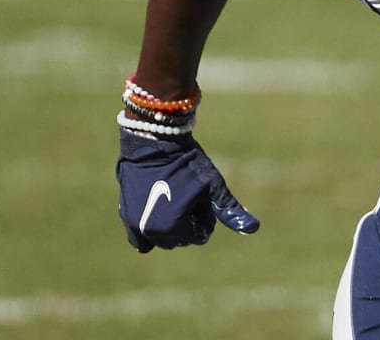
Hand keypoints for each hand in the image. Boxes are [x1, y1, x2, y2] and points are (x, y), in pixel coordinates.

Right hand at [116, 128, 260, 251]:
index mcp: (172, 227)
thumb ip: (229, 210)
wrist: (155, 140)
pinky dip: (150, 232)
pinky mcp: (125, 214)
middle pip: (179, 239)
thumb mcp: (212, 185)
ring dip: (171, 224)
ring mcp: (134, 224)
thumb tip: (253, 228)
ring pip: (162, 238)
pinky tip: (159, 213)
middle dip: (187, 221)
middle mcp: (150, 232)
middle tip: (189, 195)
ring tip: (175, 197)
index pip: (198, 236)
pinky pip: (138, 239)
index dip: (205, 216)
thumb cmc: (187, 162)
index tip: (201, 196)